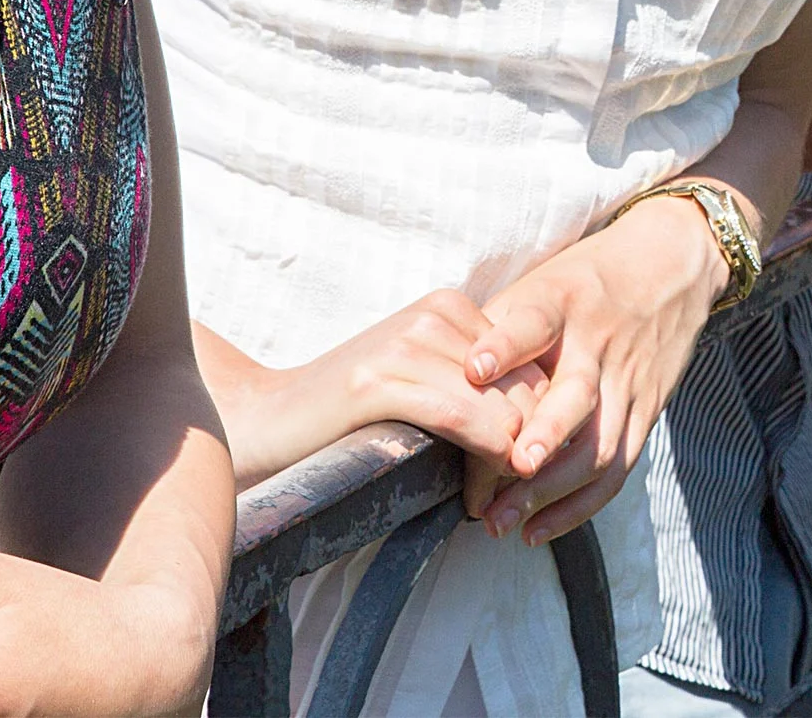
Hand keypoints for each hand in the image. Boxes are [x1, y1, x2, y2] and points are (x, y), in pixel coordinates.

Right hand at [221, 291, 544, 487]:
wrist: (265, 422)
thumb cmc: (352, 414)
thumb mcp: (424, 385)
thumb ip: (479, 389)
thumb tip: (546, 427)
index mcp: (452, 308)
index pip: (533, 366)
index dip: (538, 424)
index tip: (523, 471)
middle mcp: (435, 314)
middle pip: (525, 386)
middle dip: (529, 447)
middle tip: (509, 497)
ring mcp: (406, 342)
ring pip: (502, 409)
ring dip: (506, 467)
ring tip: (488, 503)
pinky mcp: (379, 380)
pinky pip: (463, 421)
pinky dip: (482, 464)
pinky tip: (473, 497)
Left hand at [462, 192, 732, 545]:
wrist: (672, 262)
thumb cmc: (586, 279)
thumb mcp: (542, 282)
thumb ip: (497, 328)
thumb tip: (436, 378)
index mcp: (562, 303)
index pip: (534, 322)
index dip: (504, 346)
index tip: (472, 370)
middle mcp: (597, 344)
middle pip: (575, 396)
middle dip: (543, 437)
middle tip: (508, 468)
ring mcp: (626, 380)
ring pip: (598, 444)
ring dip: (551, 490)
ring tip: (503, 521)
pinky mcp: (647, 409)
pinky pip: (618, 466)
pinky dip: (579, 504)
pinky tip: (539, 528)